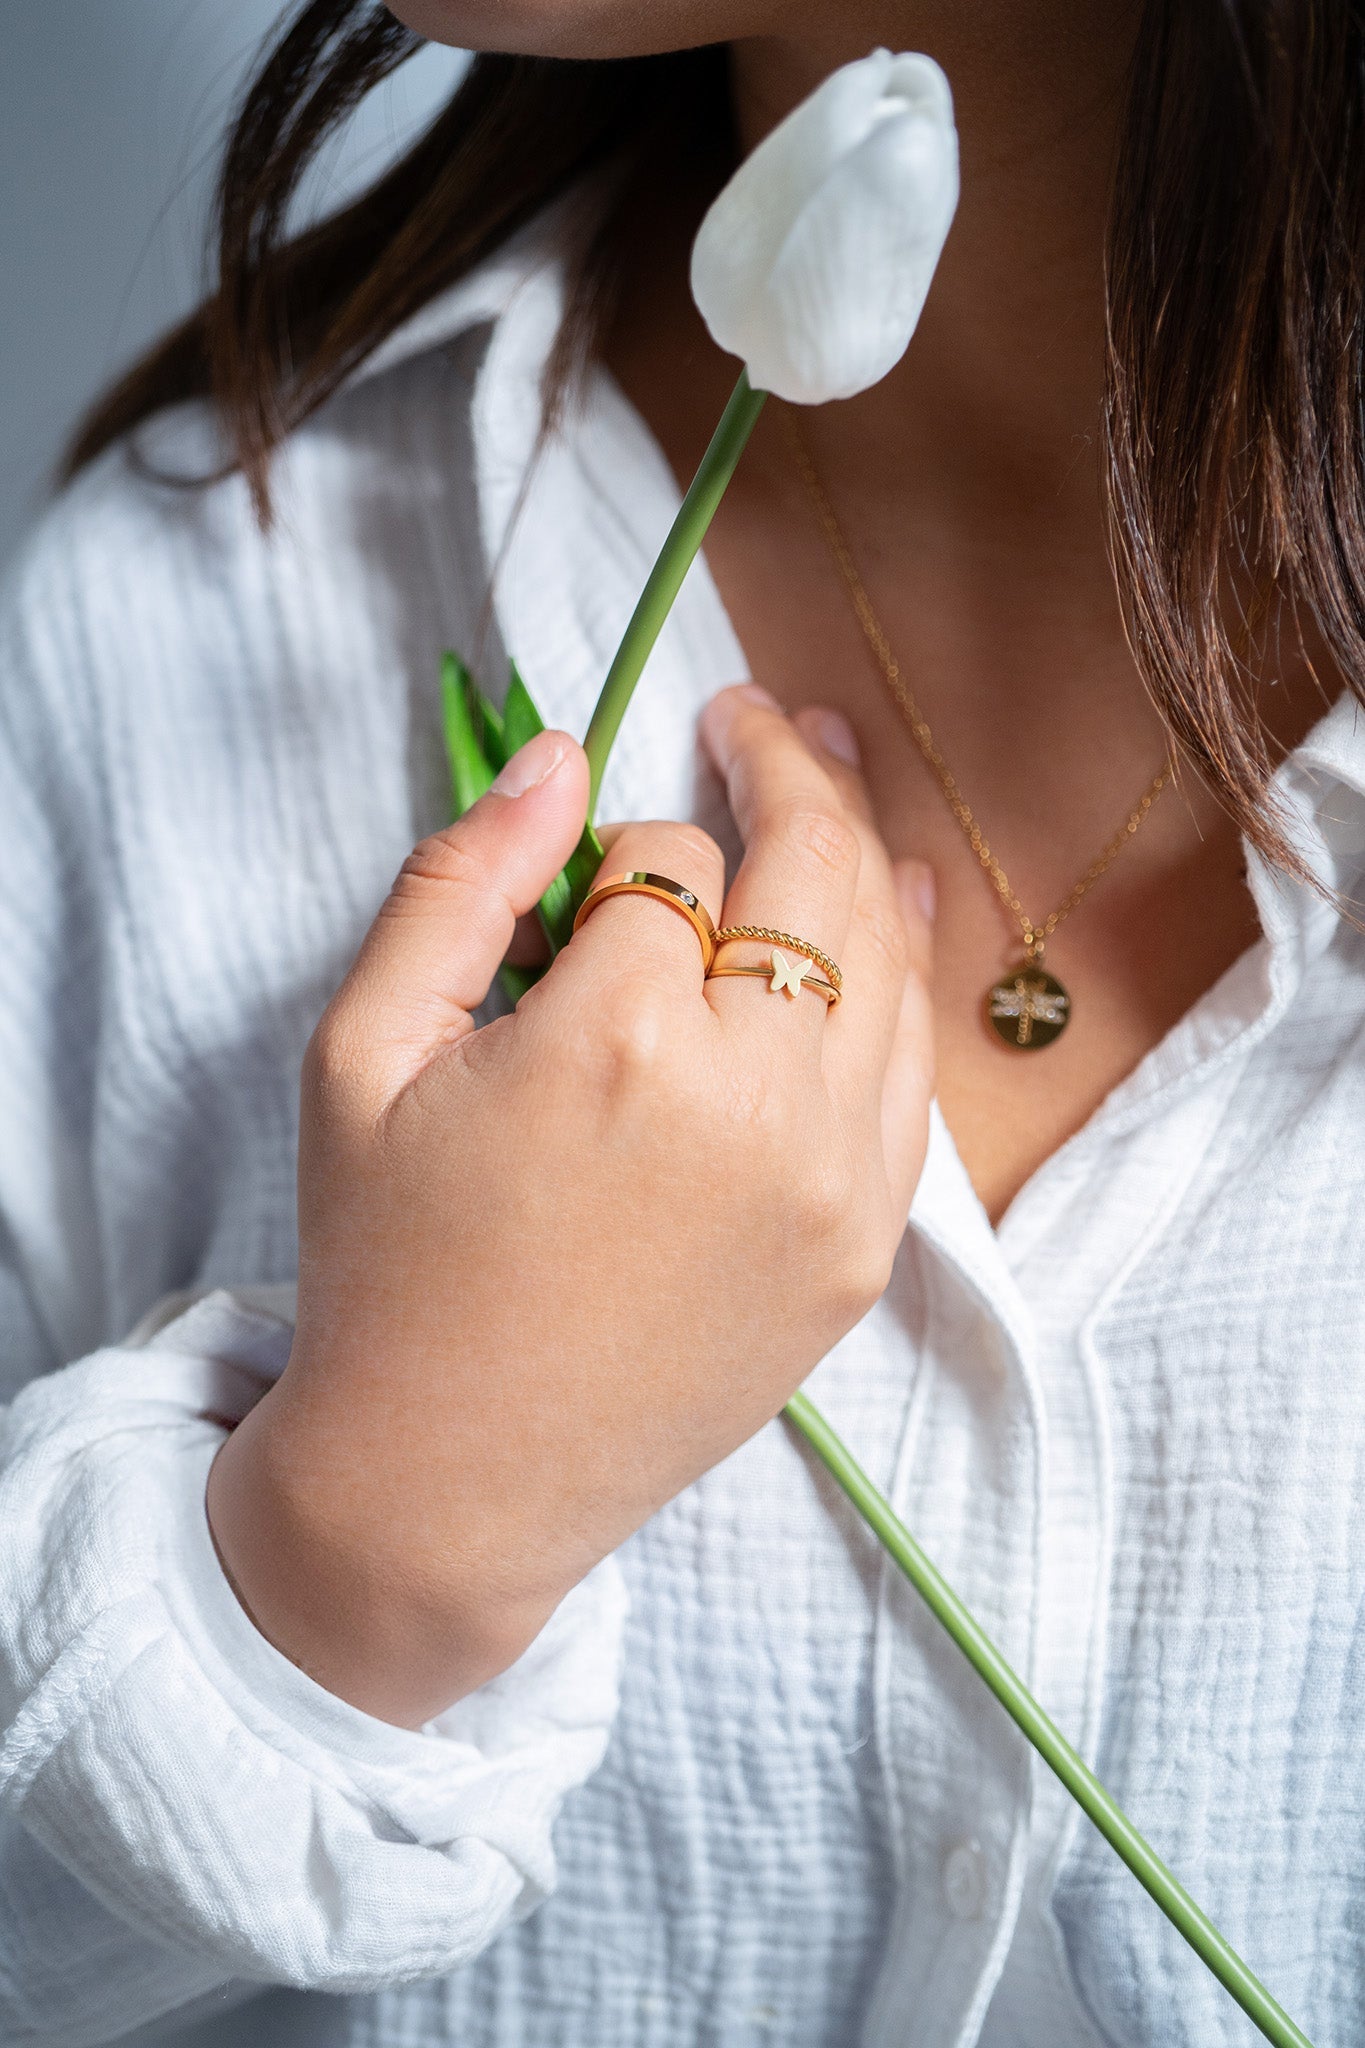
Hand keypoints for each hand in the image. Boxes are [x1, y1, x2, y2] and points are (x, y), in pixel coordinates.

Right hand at [207, 685, 934, 1725]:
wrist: (454, 1483)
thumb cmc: (387, 1263)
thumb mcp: (362, 1054)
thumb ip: (460, 881)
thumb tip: (562, 755)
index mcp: (618, 1043)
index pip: (667, 857)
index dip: (621, 843)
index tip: (581, 881)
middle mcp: (758, 1104)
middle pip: (818, 869)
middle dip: (789, 769)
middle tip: (758, 717)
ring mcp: (834, 1184)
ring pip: (889, 957)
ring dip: (859, 857)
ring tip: (824, 786)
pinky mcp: (863, 1249)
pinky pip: (916, 1074)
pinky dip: (906, 981)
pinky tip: (892, 917)